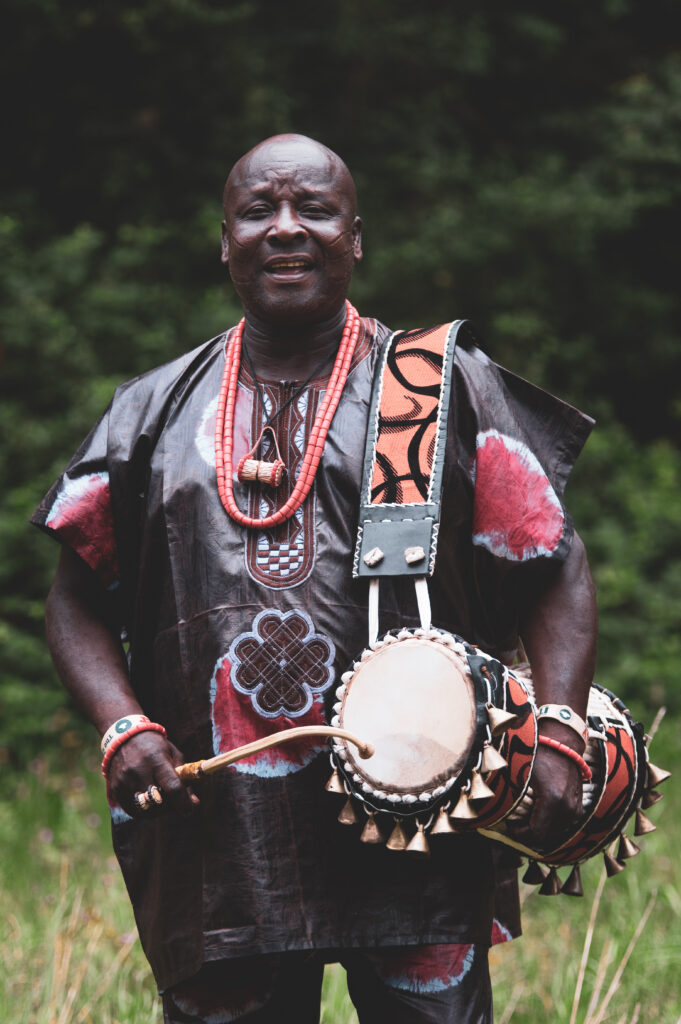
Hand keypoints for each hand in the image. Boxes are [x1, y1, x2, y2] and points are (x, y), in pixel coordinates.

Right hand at [106, 731, 198, 817]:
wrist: (124, 738)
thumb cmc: (155, 747)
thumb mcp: (173, 755)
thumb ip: (184, 778)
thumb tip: (194, 803)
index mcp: (156, 760)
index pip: (172, 787)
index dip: (184, 802)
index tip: (190, 809)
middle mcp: (138, 771)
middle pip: (159, 803)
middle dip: (170, 807)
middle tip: (174, 801)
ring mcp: (125, 782)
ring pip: (146, 811)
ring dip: (157, 811)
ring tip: (161, 799)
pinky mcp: (116, 789)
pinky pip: (133, 811)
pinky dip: (144, 810)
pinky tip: (148, 800)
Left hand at [517, 721, 583, 850]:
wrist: (563, 741)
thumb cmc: (539, 752)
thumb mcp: (521, 774)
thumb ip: (513, 797)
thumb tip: (498, 814)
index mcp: (553, 800)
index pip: (536, 833)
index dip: (520, 835)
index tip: (509, 827)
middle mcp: (567, 808)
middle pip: (545, 836)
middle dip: (528, 833)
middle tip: (514, 823)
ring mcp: (576, 808)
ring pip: (554, 832)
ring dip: (539, 829)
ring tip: (525, 817)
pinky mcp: (579, 806)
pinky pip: (562, 824)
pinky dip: (549, 823)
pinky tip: (538, 812)